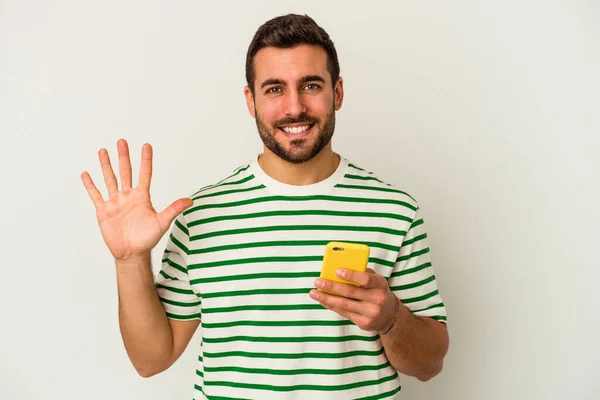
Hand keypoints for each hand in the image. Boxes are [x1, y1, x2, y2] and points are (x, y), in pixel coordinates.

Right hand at [81, 139, 192, 260]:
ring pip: (109, 179)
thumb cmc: (147, 239)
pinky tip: (86, 173)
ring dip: (106, 165)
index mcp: (142, 197)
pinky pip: (96, 195)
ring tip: (103, 151)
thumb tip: (190, 201)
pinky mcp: (103, 211)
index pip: (144, 174)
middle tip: (121, 141)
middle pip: (125, 172)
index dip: (146, 160)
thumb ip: (173, 209)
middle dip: (123, 157)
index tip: (147, 145)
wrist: (132, 253)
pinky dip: (90, 185)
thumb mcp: (162, 222)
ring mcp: (115, 202)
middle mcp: (128, 196)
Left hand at [309, 268, 397, 331]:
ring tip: (313, 292)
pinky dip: (331, 305)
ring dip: (326, 298)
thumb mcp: (375, 280)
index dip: (351, 275)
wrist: (389, 315)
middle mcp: (377, 299)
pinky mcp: (364, 323)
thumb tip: (339, 268)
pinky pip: (343, 313)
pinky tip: (322, 300)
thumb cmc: (377, 291)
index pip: (366, 279)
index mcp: (380, 284)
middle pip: (350, 292)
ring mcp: (370, 313)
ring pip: (344, 304)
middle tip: (318, 281)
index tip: (336, 271)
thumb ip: (361, 273)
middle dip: (331, 286)